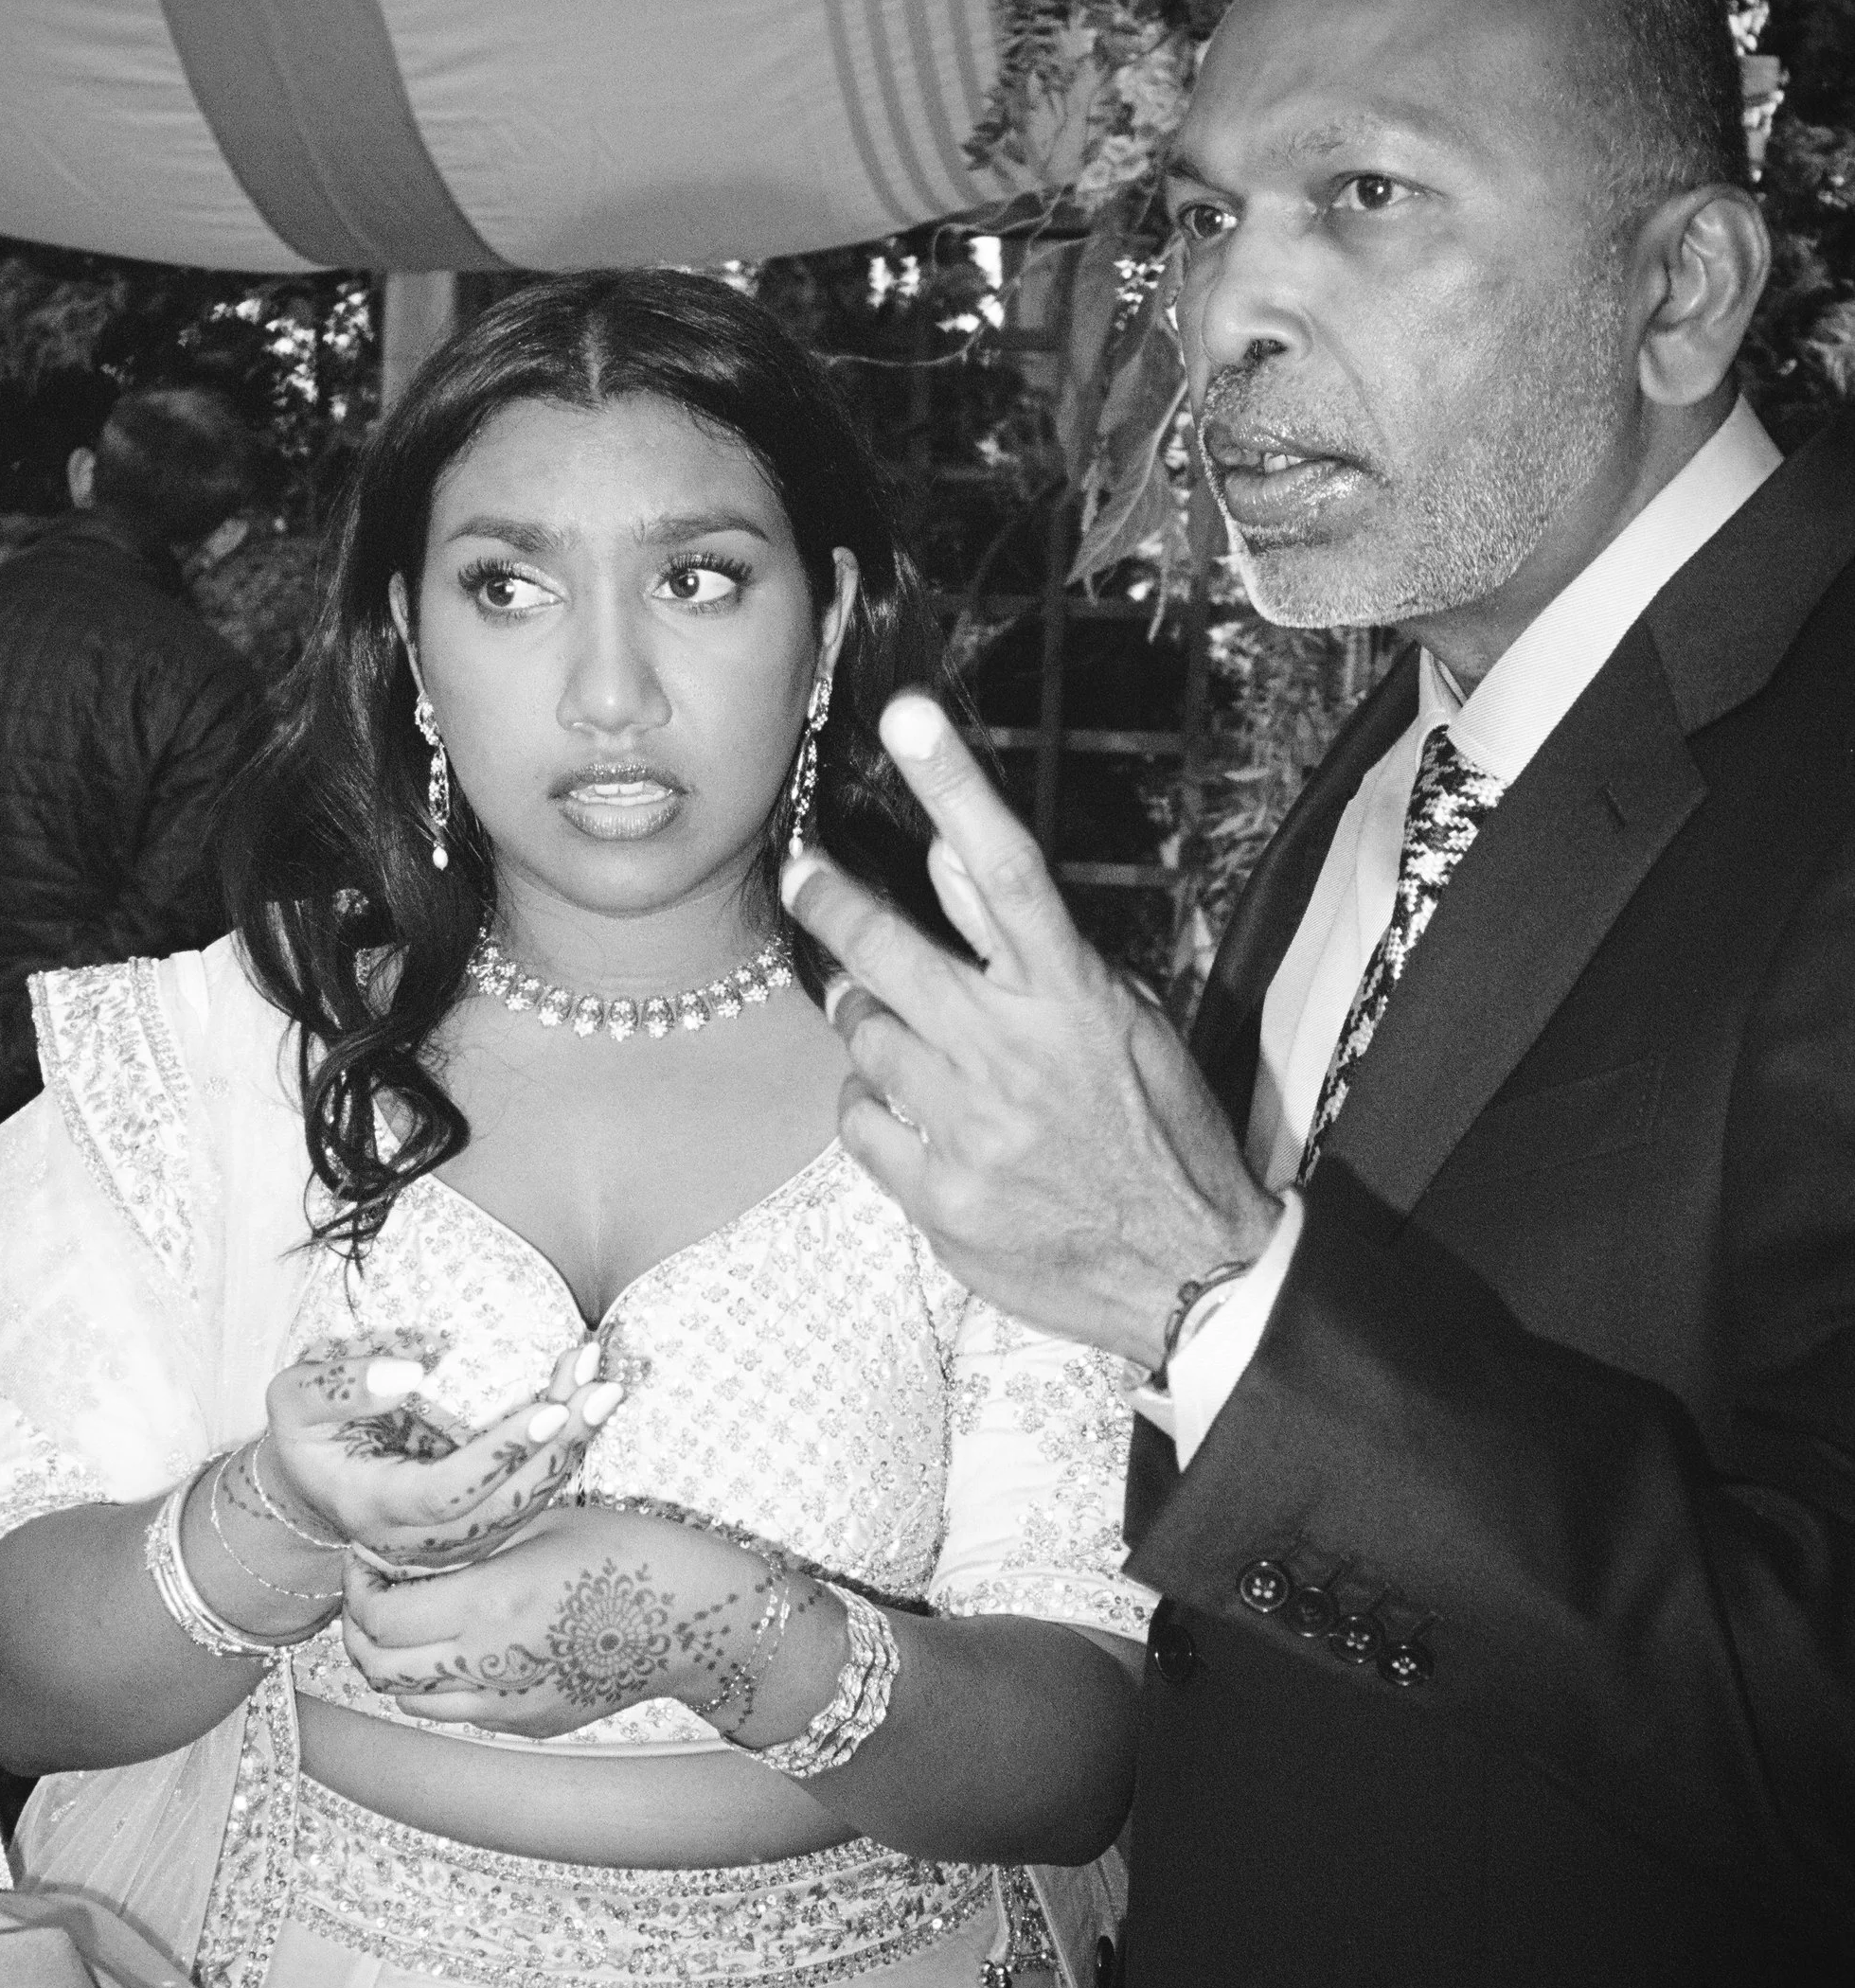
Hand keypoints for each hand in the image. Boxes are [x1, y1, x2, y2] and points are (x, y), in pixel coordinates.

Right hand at [258, 1327, 625, 1570]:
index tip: (548, 1410)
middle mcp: (418, 1540)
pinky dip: (563, 1452)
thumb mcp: (294, 1399)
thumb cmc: (308, 1433)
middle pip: (502, 1507)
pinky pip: (529, 1497)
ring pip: (524, 1506)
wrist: (315, 1483)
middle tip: (601, 1389)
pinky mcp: (478, 1530)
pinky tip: (590, 1403)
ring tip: (605, 1387)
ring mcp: (452, 1543)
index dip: (500, 1455)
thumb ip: (339, 1387)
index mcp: (373, 1509)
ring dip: (572, 1448)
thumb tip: (409, 1373)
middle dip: (557, 1449)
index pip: (447, 1494)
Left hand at [340, 1501, 771, 1735]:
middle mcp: (491, 1667)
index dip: (357, 1587)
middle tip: (372, 1593)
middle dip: (360, 1630)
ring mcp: (511, 1705)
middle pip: (379, 1671)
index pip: (380, 1619)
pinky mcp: (532, 1723)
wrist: (700, 1618)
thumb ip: (468, 1539)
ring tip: (415, 1620)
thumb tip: (404, 1540)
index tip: (366, 1558)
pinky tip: (470, 1642)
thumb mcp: (543, 1523)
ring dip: (398, 1662)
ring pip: (412, 1702)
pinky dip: (443, 1683)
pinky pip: (461, 1713)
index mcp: (490, 1606)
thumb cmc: (630, 1552)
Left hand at [781, 690, 1279, 1364]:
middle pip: (889, 952)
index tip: (907, 716)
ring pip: (864, 1039)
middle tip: (802, 875)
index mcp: (1074, 996)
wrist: (1185, 1271)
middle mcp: (1017, 1053)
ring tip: (911, 1040)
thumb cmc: (1155, 1128)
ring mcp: (974, 1128)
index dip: (954, 786)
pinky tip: (911, 1115)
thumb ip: (1023, 938)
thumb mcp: (1118, 1016)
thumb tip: (944, 853)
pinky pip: (859, 1122)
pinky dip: (871, 1108)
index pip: (1009, 869)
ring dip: (871, 1027)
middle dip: (830, 903)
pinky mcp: (942, 1197)